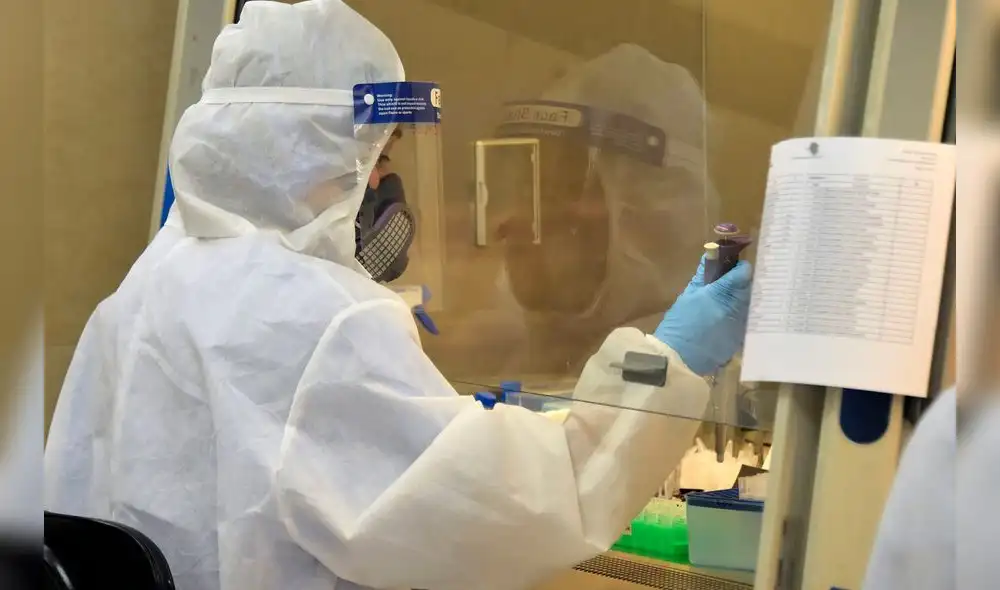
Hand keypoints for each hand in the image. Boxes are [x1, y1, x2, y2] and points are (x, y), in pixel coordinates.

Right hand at [653, 256, 752, 375]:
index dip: (740, 268)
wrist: (677, 358)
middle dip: (742, 285)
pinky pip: (745, 323)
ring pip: (750, 306)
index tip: (735, 267)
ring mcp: (741, 326)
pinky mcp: (741, 340)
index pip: (742, 273)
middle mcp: (736, 309)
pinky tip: (726, 322)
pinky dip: (740, 318)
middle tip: (731, 285)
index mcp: (721, 294)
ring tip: (728, 304)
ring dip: (743, 302)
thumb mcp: (687, 296)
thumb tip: (711, 256)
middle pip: (750, 289)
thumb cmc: (678, 324)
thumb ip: (702, 276)